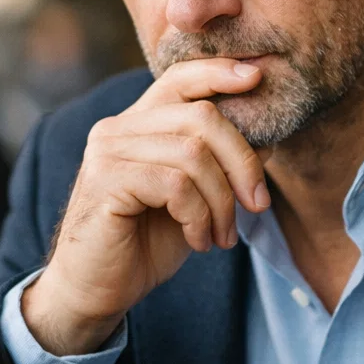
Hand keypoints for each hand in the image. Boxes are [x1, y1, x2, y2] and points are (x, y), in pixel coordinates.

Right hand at [26, 59, 272, 354]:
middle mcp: (117, 129)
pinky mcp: (105, 182)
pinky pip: (175, 185)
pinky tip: (198, 241)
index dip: (220, 71)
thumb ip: (218, 164)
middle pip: (200, 116)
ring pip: (193, 153)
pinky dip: (198, 216)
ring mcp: (107, 152)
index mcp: (137, 124)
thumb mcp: (194, 198)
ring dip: (221, 202)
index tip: (258, 78)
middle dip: (242, 162)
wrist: (95, 292)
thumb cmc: (143, 244)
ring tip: (221, 235)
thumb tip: (268, 134)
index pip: (180, 78)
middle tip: (257, 205)